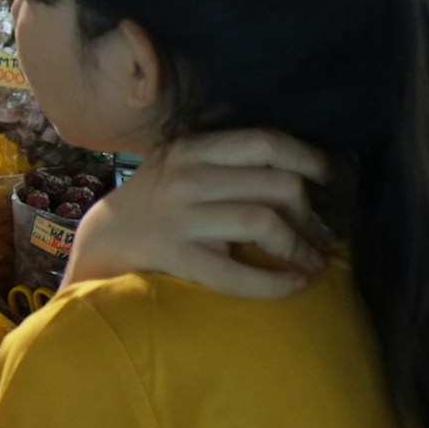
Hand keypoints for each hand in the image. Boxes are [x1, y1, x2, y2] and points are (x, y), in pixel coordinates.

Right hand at [64, 130, 333, 298]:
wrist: (103, 238)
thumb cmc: (154, 199)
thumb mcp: (179, 162)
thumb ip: (224, 155)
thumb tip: (295, 165)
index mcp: (192, 149)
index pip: (264, 143)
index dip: (307, 158)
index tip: (325, 177)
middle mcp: (187, 178)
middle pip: (276, 185)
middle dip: (309, 212)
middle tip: (319, 232)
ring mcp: (179, 218)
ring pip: (263, 222)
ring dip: (300, 246)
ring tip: (312, 260)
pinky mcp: (175, 256)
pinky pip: (236, 274)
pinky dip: (275, 283)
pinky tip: (294, 284)